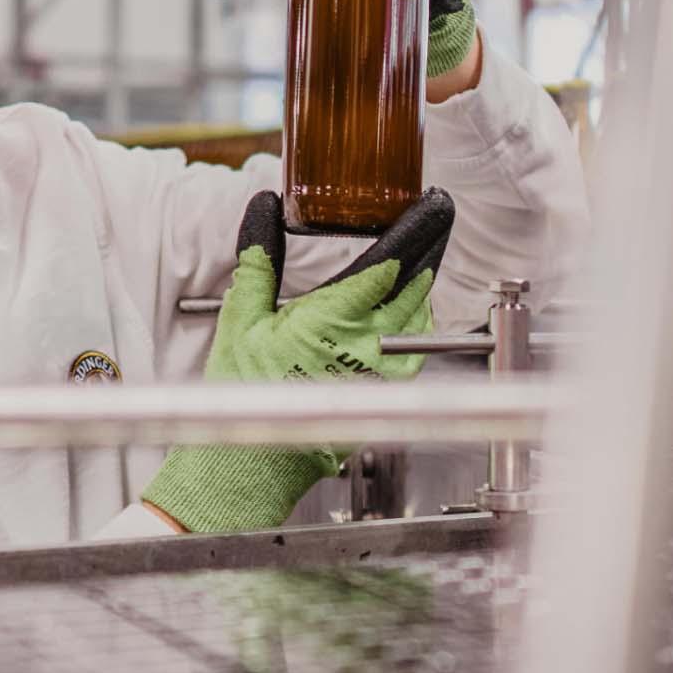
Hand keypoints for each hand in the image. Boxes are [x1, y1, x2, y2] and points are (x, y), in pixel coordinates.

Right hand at [142, 188, 454, 533]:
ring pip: (419, 322)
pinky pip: (415, 354)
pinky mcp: (381, 396)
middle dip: (423, 258)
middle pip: (412, 292)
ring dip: (421, 294)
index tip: (425, 215)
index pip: (386, 269)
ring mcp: (379, 375)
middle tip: (432, 230)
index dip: (411, 237)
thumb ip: (259, 261)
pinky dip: (418, 328)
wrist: (249, 462)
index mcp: (330, 322)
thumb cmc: (243, 396)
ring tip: (420, 269)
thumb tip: (263, 210)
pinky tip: (410, 318)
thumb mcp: (240, 319)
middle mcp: (364, 348)